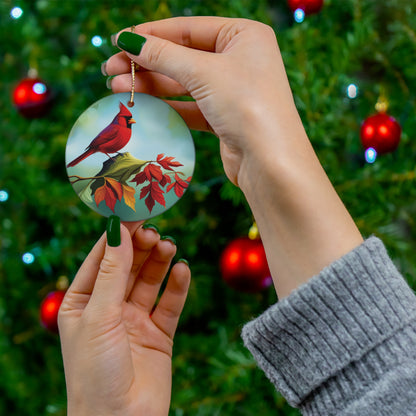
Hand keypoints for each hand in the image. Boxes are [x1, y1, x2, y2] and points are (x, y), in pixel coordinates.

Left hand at [58, 220, 189, 415]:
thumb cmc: (95, 372)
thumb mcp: (99, 316)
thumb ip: (112, 272)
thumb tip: (118, 230)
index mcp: (83, 302)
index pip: (101, 258)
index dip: (117, 235)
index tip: (133, 212)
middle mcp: (109, 308)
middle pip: (128, 266)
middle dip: (141, 247)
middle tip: (155, 232)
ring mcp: (135, 320)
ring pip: (150, 281)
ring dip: (159, 262)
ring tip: (169, 246)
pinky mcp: (159, 333)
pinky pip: (170, 303)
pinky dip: (177, 286)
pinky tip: (183, 270)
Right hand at [104, 17, 299, 185]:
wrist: (270, 162)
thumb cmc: (246, 105)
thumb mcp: (203, 72)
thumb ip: (164, 55)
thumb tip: (128, 40)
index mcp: (244, 35)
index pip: (188, 28)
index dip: (151, 34)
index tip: (118, 41)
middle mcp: (240, 59)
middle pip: (183, 55)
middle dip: (146, 63)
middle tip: (110, 69)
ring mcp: (233, 90)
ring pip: (184, 82)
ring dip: (151, 85)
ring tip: (116, 88)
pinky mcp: (225, 117)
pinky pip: (190, 106)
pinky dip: (167, 105)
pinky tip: (142, 105)